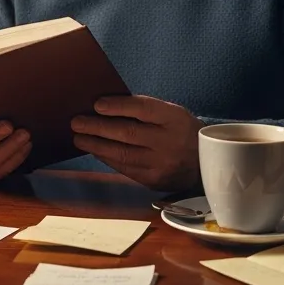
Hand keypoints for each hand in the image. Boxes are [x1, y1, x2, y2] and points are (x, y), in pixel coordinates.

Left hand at [70, 95, 201, 190]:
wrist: (206, 164)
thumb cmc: (181, 131)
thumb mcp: (172, 113)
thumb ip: (146, 109)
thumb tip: (107, 105)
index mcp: (174, 119)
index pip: (143, 109)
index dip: (118, 106)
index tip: (97, 104)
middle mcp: (168, 142)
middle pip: (128, 133)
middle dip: (98, 127)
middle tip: (77, 122)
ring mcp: (161, 164)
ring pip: (122, 154)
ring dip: (96, 145)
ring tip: (79, 138)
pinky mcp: (153, 180)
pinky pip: (125, 168)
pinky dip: (107, 158)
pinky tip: (96, 151)